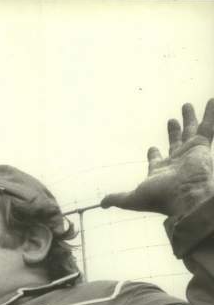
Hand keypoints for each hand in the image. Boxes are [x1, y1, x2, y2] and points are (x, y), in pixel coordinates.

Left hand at [102, 98, 213, 219]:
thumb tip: (101, 204)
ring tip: (186, 105)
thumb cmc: (160, 198)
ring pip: (190, 131)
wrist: (185, 197)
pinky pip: (207, 126)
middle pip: (175, 142)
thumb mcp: (131, 198)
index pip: (156, 160)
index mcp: (161, 172)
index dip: (153, 154)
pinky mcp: (202, 146)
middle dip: (173, 132)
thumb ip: (117, 198)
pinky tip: (210, 100)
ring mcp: (190, 153)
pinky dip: (209, 114)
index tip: (151, 148)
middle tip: (171, 120)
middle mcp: (177, 162)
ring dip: (189, 118)